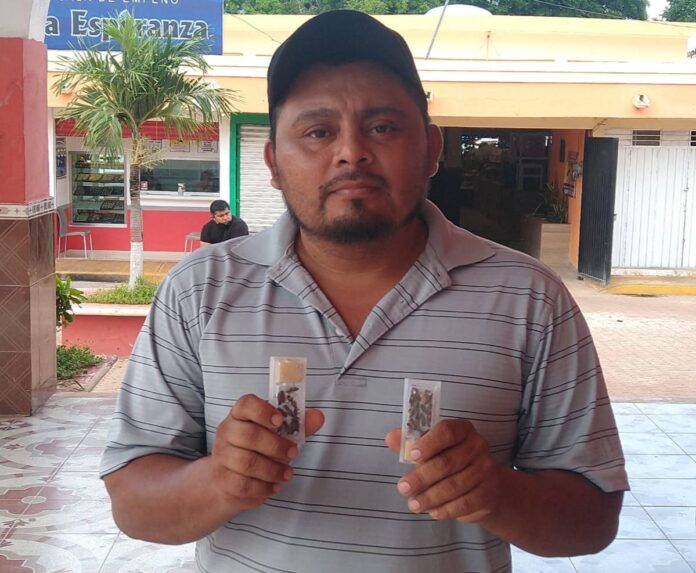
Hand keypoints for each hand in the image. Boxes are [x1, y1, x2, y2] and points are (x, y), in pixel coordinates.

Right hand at [210, 394, 323, 510]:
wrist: (226, 480)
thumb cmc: (256, 450)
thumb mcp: (276, 435)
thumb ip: (298, 425)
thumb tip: (318, 417)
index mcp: (240, 415)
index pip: (246, 404)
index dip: (263, 410)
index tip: (280, 420)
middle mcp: (227, 432)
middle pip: (249, 435)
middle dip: (276, 446)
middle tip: (293, 453)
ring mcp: (222, 457)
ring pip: (248, 463)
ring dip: (273, 470)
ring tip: (286, 473)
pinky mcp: (223, 480)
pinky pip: (244, 484)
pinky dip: (263, 487)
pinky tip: (274, 486)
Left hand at [385, 419, 501, 522]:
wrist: (486, 486)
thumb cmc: (451, 461)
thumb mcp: (431, 449)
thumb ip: (410, 443)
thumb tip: (390, 438)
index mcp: (463, 429)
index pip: (447, 431)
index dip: (428, 443)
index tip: (411, 456)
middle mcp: (478, 446)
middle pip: (447, 462)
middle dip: (421, 477)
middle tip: (403, 488)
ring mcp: (485, 470)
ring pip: (454, 486)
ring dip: (430, 497)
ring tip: (413, 504)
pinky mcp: (488, 493)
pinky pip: (464, 503)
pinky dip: (446, 509)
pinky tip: (432, 511)